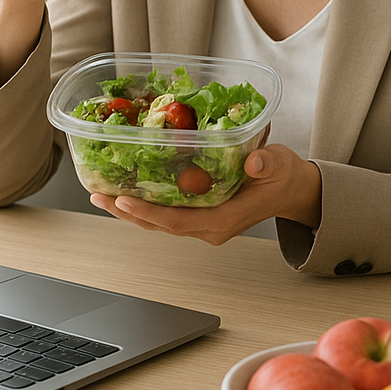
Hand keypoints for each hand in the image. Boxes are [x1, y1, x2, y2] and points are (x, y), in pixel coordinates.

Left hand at [88, 144, 321, 245]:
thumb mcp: (279, 164)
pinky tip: (126, 191)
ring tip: (102, 194)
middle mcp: (209, 227)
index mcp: (224, 220)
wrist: (291, 189)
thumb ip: (266, 163)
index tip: (124, 199)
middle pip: (160, 225)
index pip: (178, 221)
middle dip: (128, 211)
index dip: (149, 212)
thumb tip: (252, 162)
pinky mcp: (201, 215)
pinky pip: (167, 213)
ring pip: (159, 221)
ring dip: (130, 209)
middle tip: (99, 194)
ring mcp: (203, 223)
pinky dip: (145, 203)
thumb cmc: (284, 175)